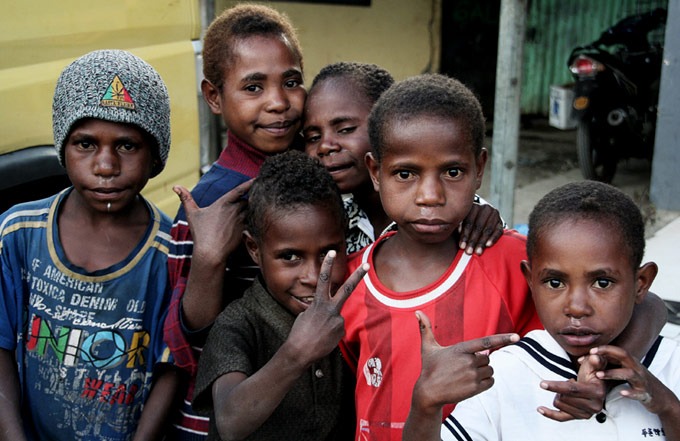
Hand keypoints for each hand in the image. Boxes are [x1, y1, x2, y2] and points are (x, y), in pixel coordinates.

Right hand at [173, 179, 252, 264]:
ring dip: (252, 210)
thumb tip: (175, 186)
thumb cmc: (200, 233)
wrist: (211, 252)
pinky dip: (253, 220)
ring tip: (252, 213)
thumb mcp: (192, 214)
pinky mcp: (245, 230)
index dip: (249, 183)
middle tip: (251, 201)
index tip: (257, 178)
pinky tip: (253, 223)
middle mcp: (234, 210)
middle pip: (247, 200)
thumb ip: (186, 198)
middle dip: (249, 200)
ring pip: (251, 211)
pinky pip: (253, 222)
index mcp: (223, 203)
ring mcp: (241, 220)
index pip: (240, 189)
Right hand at [286, 251, 368, 365]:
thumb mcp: (305, 315)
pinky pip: (338, 329)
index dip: (328, 264)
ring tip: (319, 334)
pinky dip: (331, 333)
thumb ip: (317, 308)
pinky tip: (323, 339)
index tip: (332, 252)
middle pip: (347, 288)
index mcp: (319, 302)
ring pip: (337, 317)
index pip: (324, 279)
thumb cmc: (299, 333)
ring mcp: (338, 319)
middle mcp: (331, 308)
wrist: (300, 351)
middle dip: (357, 276)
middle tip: (366, 265)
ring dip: (329, 325)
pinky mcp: (342, 331)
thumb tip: (325, 310)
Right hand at [412, 311, 518, 410]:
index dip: (503, 339)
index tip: (517, 337)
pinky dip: (485, 381)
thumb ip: (425, 328)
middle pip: (487, 357)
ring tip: (466, 374)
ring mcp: (472, 376)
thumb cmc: (429, 368)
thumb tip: (416, 312)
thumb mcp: (428, 347)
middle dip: (479, 360)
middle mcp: (468, 362)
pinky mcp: (475, 389)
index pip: (486, 342)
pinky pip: (491, 381)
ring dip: (482, 371)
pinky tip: (472, 382)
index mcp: (461, 349)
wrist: (428, 393)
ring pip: (490, 369)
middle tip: (463, 366)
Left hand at [459, 203, 503, 255]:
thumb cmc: (466, 224)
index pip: (469, 222)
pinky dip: (493, 238)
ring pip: (488, 229)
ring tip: (477, 252)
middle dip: (472, 241)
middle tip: (468, 252)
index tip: (461, 246)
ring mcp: (494, 215)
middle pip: (478, 226)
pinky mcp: (500, 222)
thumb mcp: (461, 222)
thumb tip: (444, 230)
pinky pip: (498, 231)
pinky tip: (488, 245)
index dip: (464, 235)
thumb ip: (456, 225)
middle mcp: (485, 208)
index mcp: (473, 206)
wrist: (482, 220)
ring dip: (482, 242)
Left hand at [538, 352, 605, 420]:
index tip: (542, 384)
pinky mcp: (579, 417)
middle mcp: (594, 406)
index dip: (556, 386)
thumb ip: (595, 360)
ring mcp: (587, 414)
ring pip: (559, 405)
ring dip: (559, 395)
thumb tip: (595, 357)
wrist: (597, 386)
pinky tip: (540, 409)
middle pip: (563, 398)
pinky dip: (550, 414)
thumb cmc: (593, 373)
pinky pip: (561, 418)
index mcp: (597, 392)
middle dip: (560, 388)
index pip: (572, 390)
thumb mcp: (594, 364)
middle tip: (570, 381)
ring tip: (569, 390)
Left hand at [592, 345, 679, 415]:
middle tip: (591, 355)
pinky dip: (630, 392)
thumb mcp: (622, 369)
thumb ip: (607, 363)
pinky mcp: (645, 393)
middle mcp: (636, 367)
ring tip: (598, 375)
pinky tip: (621, 393)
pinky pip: (639, 392)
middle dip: (607, 353)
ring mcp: (641, 380)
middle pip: (624, 356)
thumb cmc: (636, 380)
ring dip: (613, 373)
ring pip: (629, 373)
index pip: (616, 350)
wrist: (658, 396)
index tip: (590, 350)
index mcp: (629, 361)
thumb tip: (585, 358)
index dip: (603, 348)